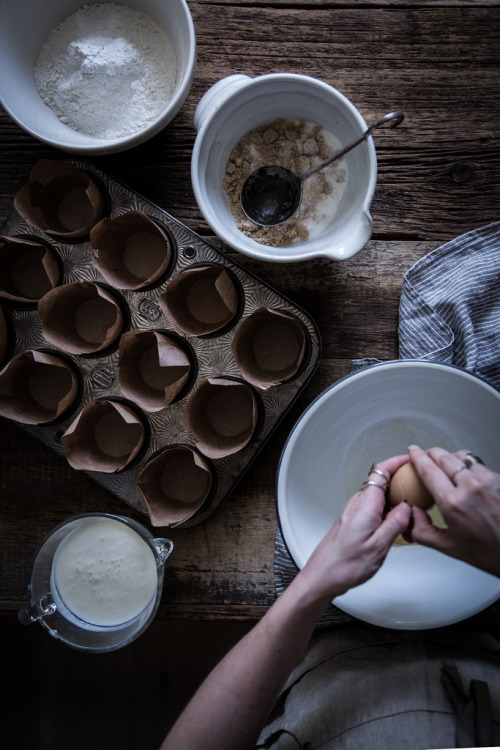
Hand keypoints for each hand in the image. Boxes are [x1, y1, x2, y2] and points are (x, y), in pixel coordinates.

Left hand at [299, 455, 411, 602]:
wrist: (323, 576)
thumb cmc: (345, 565)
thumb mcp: (379, 546)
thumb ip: (395, 523)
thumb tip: (408, 507)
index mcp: (365, 505)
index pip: (382, 471)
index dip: (397, 461)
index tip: (412, 460)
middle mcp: (357, 504)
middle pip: (381, 480)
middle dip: (401, 480)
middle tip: (419, 486)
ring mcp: (354, 511)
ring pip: (378, 494)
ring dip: (394, 497)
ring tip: (412, 508)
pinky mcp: (352, 520)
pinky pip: (373, 506)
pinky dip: (387, 509)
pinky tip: (396, 523)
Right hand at [408, 445, 499, 577]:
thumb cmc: (490, 552)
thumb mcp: (449, 548)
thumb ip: (423, 531)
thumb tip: (414, 513)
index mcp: (453, 503)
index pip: (428, 470)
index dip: (417, 457)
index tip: (413, 452)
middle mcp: (471, 487)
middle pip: (445, 456)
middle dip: (433, 453)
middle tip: (428, 455)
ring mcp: (488, 481)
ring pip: (464, 457)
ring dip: (453, 458)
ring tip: (449, 466)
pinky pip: (480, 465)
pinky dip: (470, 467)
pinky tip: (470, 478)